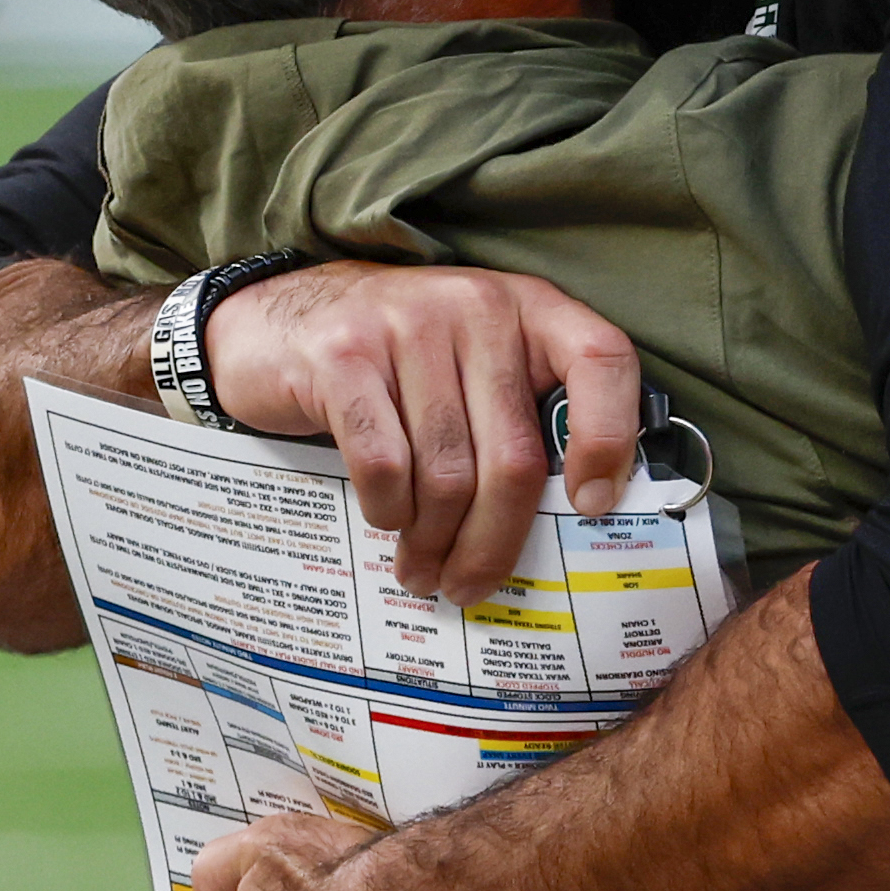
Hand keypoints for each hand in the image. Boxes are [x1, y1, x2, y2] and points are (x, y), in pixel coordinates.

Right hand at [202, 261, 643, 598]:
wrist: (279, 318)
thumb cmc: (396, 364)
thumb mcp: (472, 367)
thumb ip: (520, 416)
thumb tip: (570, 519)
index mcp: (528, 307)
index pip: (602, 358)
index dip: (610, 438)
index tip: (589, 506)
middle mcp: (476, 306)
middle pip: (515, 455)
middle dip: (494, 541)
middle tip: (470, 585)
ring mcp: (409, 324)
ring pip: (448, 473)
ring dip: (435, 541)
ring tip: (423, 570)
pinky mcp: (344, 354)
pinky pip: (385, 464)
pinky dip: (389, 510)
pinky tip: (387, 521)